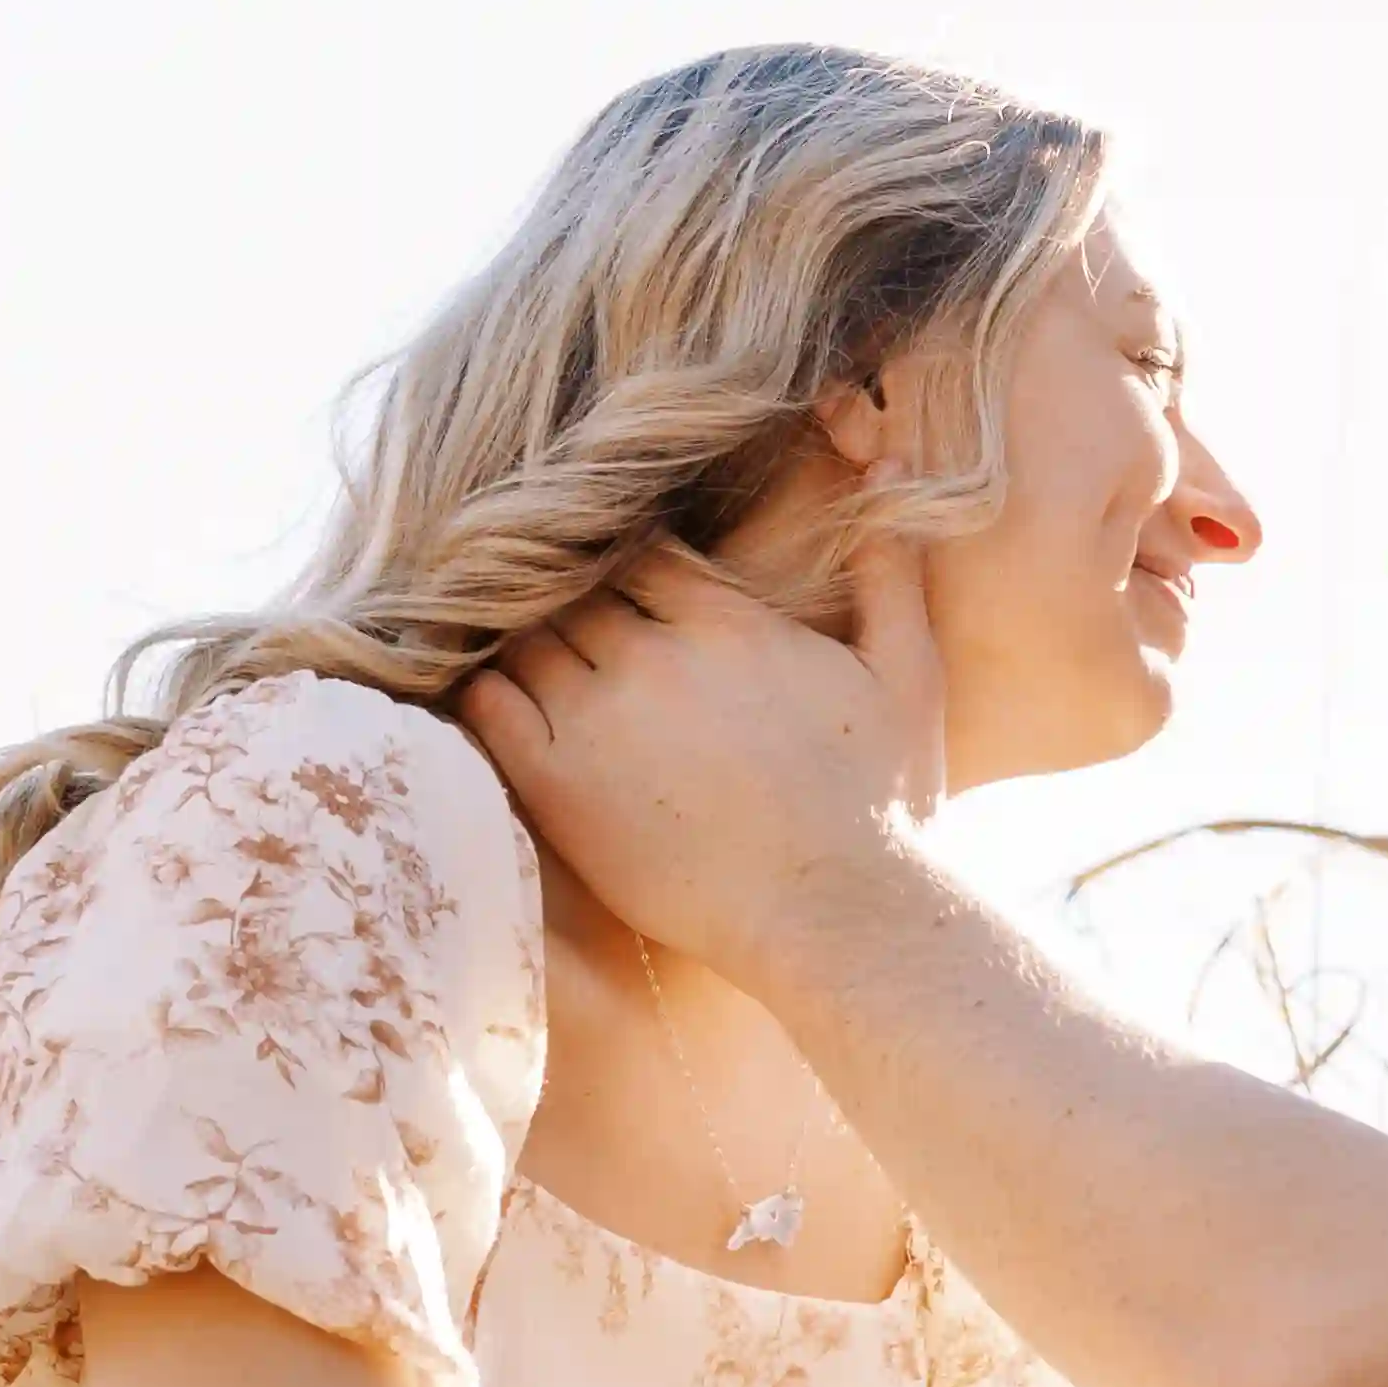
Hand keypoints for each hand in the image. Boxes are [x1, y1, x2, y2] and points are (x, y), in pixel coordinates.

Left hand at [461, 537, 947, 986]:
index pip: (639, 551)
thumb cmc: (883, 811)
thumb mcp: (909, 678)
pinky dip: (478, 688)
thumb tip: (888, 466)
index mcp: (725, 622)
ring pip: (524, 638)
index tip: (616, 581)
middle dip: (567, 597)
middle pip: (573, 590)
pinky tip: (482, 693)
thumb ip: (892, 573)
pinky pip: (487, 704)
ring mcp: (598, 718)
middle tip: (553, 614)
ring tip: (509, 650)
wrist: (838, 919)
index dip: (623, 561)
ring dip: (516, 637)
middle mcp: (651, 655)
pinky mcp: (558, 784)